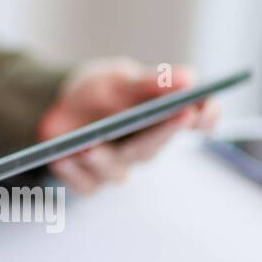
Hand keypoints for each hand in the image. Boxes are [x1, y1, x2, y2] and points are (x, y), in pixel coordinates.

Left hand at [36, 58, 219, 193]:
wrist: (55, 104)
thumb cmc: (97, 91)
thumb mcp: (120, 79)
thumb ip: (151, 83)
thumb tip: (189, 78)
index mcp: (159, 120)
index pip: (195, 123)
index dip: (205, 118)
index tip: (205, 108)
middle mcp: (143, 147)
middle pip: (154, 147)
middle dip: (162, 134)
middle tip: (170, 117)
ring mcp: (116, 166)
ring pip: (116, 171)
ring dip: (102, 160)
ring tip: (89, 147)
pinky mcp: (89, 180)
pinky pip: (83, 183)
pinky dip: (72, 172)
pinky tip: (61, 158)